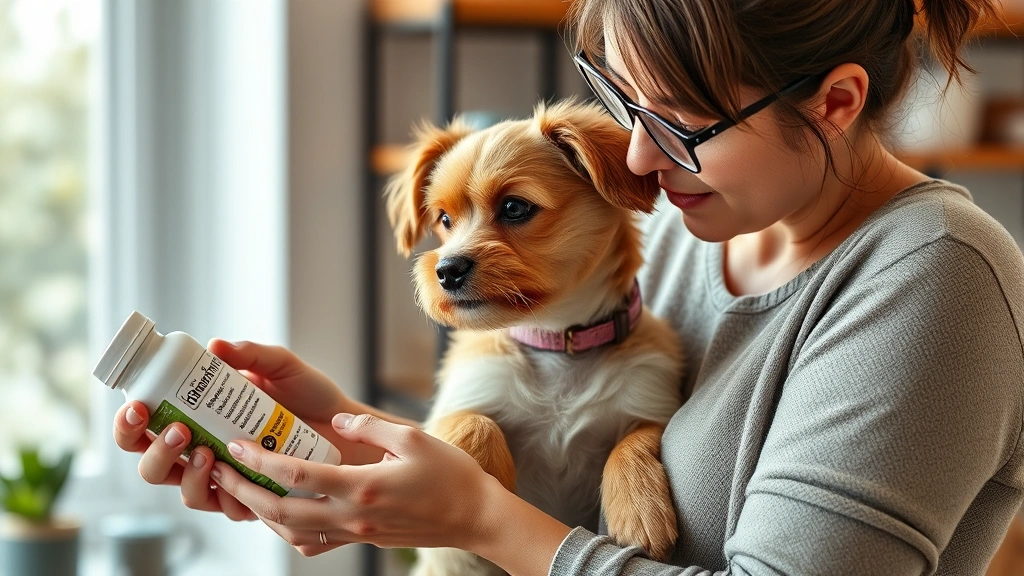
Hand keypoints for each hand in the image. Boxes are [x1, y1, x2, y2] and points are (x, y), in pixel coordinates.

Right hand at [112, 339, 350, 520]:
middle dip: (151, 451)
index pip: (146, 425)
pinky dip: (221, 492)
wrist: (346, 426)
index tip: (137, 408)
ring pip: (182, 492)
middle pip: (151, 465)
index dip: (129, 424)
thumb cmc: (309, 394)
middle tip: (176, 430)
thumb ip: (250, 353)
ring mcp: (225, 479)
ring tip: (206, 451)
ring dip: (185, 473)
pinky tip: (231, 473)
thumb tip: (215, 345)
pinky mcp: (251, 499)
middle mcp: (203, 451)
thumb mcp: (280, 365)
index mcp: (198, 417)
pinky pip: (224, 506)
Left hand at [208, 413, 501, 556]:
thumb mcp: (410, 437)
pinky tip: (281, 512)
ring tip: (243, 491)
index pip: (297, 475)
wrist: (474, 515)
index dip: (260, 461)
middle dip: (246, 493)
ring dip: (262, 514)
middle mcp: (353, 515)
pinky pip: (316, 542)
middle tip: (221, 473)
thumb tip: (336, 421)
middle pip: (282, 512)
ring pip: (293, 533)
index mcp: (362, 486)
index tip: (237, 446)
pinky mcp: (363, 539)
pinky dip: (290, 530)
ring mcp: (357, 532)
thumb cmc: (449, 473)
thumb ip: (367, 427)